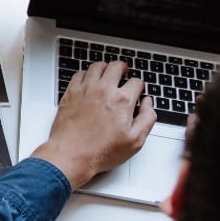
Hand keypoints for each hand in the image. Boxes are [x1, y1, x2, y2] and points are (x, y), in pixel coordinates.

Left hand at [31, 60, 156, 188]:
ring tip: (107, 72)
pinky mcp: (70, 92)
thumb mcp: (134, 141)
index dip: (139, 85)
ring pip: (97, 66)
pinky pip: (79, 74)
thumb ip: (147, 119)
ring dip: (105, 67)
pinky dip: (86, 74)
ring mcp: (85, 89)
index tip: (137, 88)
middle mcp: (104, 90)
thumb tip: (148, 104)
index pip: (136, 82)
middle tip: (124, 71)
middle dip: (123, 68)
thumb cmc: (100, 151)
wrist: (71, 154)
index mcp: (122, 101)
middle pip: (116, 67)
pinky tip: (88, 79)